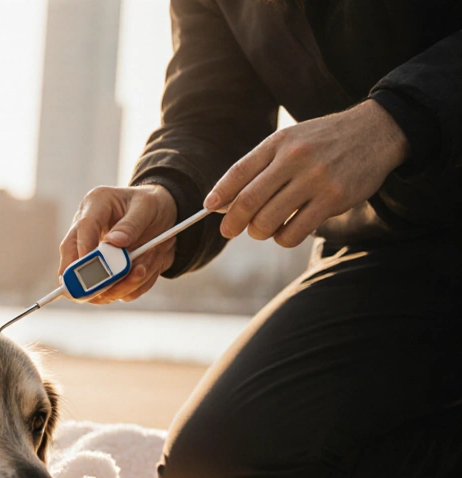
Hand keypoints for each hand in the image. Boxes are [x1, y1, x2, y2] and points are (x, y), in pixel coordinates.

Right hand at [59, 184, 177, 303]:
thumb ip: (132, 224)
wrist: (165, 218)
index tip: (94, 264)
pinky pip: (113, 292)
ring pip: (90, 283)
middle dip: (90, 279)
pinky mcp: (103, 273)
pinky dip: (132, 288)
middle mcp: (85, 233)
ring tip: (144, 269)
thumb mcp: (148, 206)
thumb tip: (114, 242)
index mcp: (93, 207)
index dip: (84, 249)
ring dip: (119, 285)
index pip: (82, 229)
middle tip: (112, 282)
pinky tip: (146, 269)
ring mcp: (91, 255)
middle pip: (71, 261)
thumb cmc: (152, 204)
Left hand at [206, 100, 409, 247]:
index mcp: (279, 142)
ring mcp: (315, 179)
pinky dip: (283, 238)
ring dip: (259, 232)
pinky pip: (295, 231)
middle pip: (249, 201)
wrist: (376, 132)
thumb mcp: (290, 141)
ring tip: (262, 229)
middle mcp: (295, 158)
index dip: (219, 193)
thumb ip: (258, 167)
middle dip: (233, 222)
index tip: (208, 208)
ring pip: (269, 220)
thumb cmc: (323, 142)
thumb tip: (222, 201)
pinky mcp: (334, 199)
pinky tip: (286, 232)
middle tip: (229, 230)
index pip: (239, 172)